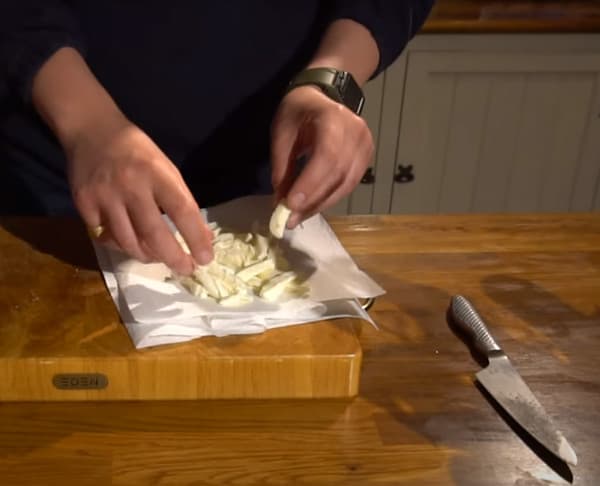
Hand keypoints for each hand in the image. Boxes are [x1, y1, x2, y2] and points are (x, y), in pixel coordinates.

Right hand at [65, 116, 212, 274]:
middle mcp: (131, 185)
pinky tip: (129, 240)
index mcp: (157, 173)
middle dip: (173, 258)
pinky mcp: (83, 203)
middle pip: (153, 234)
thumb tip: (202, 238)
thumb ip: (182, 201)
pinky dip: (120, 243)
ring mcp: (104, 196)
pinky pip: (105, 236)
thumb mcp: (166, 168)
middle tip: (185, 270)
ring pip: (127, 242)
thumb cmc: (138, 152)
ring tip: (159, 257)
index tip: (206, 259)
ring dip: (147, 256)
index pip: (182, 211)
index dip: (195, 238)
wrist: (91, 130)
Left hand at [270, 85, 373, 226]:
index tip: (291, 205)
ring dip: (321, 204)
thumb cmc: (299, 111)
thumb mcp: (282, 133)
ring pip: (346, 185)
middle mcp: (356, 132)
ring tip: (299, 217)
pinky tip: (313, 207)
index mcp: (333, 118)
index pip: (327, 156)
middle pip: (338, 175)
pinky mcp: (366, 158)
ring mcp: (365, 146)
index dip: (310, 183)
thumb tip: (280, 202)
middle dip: (313, 201)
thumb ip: (282, 166)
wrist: (324, 95)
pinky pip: (349, 185)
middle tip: (290, 219)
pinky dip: (330, 199)